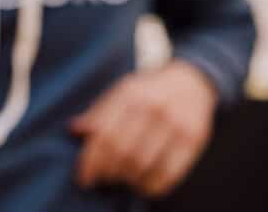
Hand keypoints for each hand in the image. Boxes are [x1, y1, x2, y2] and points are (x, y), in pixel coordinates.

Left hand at [69, 59, 217, 197]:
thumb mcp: (123, 91)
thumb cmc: (149, 90)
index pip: (104, 134)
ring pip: (142, 165)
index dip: (91, 160)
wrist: (192, 81)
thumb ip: (100, 111)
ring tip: (121, 180)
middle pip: (122, 152)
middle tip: (101, 180)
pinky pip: (168, 173)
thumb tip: (74, 130)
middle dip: (107, 172)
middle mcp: (153, 107)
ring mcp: (175, 123)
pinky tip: (143, 184)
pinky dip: (151, 186)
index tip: (83, 177)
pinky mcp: (193, 139)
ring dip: (127, 179)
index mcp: (130, 94)